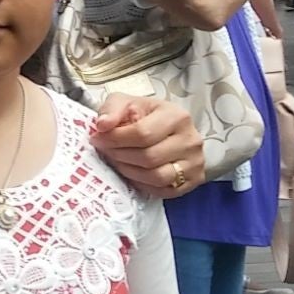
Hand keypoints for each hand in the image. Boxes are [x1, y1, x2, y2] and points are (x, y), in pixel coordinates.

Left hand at [90, 94, 205, 197]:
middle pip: (149, 157)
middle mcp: (190, 140)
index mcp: (176, 116)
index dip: (116, 139)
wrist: (168, 129)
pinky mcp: (194, 180)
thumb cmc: (145, 115)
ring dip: (130, 172)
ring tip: (118, 161)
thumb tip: (102, 125)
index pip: (143, 133)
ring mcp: (195, 162)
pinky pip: (164, 191)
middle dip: (120, 156)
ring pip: (157, 177)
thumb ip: (112, 109)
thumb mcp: (126, 102)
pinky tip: (132, 172)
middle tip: (106, 151)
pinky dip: (143, 184)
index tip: (98, 138)